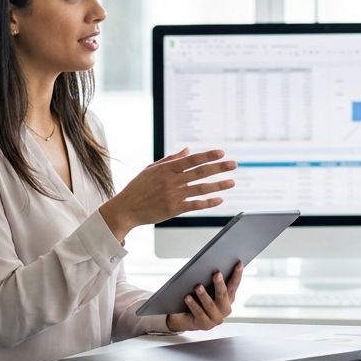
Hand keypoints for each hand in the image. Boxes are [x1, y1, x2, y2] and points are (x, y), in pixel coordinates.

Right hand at [99, 148, 236, 241]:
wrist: (126, 208)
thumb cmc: (138, 188)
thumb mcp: (151, 169)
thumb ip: (170, 159)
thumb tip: (187, 150)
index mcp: (166, 169)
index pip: (191, 160)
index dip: (207, 156)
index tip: (221, 153)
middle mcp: (171, 181)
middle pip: (200, 172)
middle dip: (219, 167)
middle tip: (234, 164)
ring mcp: (173, 195)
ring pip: (200, 188)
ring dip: (218, 185)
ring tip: (232, 182)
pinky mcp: (173, 209)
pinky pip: (194, 205)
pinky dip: (208, 202)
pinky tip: (219, 200)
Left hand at [167, 262, 242, 331]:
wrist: (187, 318)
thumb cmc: (198, 299)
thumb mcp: (207, 289)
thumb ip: (211, 281)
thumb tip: (210, 266)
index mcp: (228, 298)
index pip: (234, 285)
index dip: (237, 275)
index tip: (239, 263)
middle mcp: (225, 309)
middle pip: (223, 295)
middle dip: (220, 284)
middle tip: (216, 274)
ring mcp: (216, 318)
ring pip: (210, 305)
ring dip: (204, 295)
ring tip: (198, 287)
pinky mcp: (205, 324)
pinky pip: (199, 313)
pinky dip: (193, 304)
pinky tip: (187, 297)